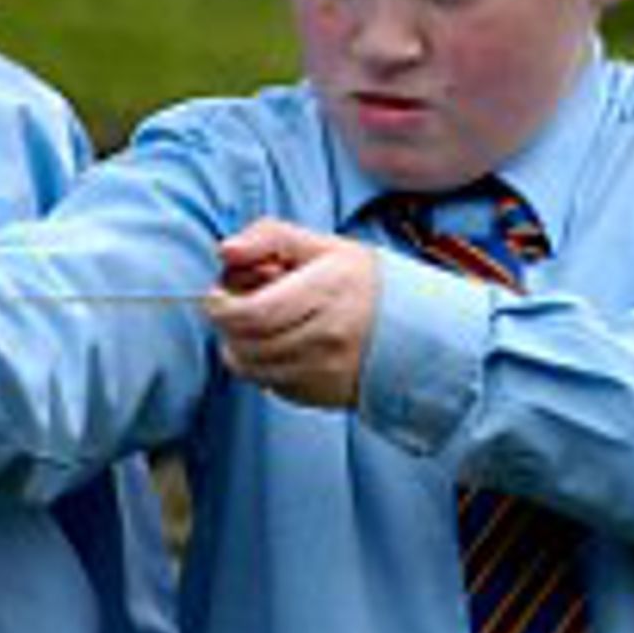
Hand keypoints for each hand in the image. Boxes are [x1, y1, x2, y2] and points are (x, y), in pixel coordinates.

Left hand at [201, 218, 379, 408]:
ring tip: (256, 326)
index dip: (221, 306)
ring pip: (252, 369)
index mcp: (326, 290)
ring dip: (239, 347)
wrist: (415, 330)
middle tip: (235, 308)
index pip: (252, 313)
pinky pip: (270, 385)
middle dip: (227, 325)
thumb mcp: (322, 245)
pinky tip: (278, 347)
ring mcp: (325, 371)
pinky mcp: (322, 395)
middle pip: (246, 343)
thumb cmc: (361, 282)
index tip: (218, 294)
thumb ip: (269, 237)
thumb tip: (225, 251)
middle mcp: (327, 336)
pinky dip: (261, 367)